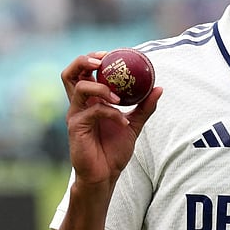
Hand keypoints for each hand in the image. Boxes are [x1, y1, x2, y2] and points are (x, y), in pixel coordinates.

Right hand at [61, 52, 162, 187]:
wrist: (105, 176)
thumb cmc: (114, 150)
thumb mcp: (134, 124)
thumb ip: (145, 107)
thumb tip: (159, 87)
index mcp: (89, 100)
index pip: (84, 71)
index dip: (94, 58)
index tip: (111, 54)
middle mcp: (79, 104)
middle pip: (70, 73)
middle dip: (85, 61)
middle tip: (103, 61)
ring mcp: (75, 115)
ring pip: (80, 87)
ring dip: (101, 87)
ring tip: (118, 97)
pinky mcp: (76, 127)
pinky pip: (93, 111)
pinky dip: (110, 112)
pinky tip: (122, 121)